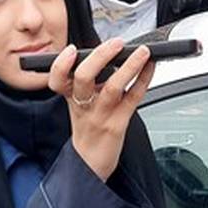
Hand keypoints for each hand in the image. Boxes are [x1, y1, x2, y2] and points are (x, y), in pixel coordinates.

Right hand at [47, 38, 154, 181]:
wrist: (90, 164)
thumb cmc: (87, 130)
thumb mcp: (78, 106)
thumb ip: (86, 84)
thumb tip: (106, 54)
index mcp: (72, 99)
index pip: (58, 80)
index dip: (61, 64)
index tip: (71, 50)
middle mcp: (85, 106)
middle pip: (84, 77)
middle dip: (101, 56)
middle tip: (115, 43)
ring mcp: (102, 115)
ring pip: (112, 88)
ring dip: (129, 67)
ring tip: (141, 52)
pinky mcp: (118, 124)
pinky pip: (133, 99)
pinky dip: (143, 80)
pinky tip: (150, 68)